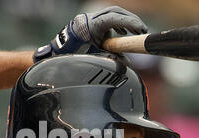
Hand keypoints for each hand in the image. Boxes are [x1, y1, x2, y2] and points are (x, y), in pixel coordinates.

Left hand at [33, 6, 147, 61]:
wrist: (57, 53)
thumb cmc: (72, 56)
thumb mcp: (93, 58)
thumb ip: (111, 60)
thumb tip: (127, 65)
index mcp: (91, 25)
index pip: (114, 19)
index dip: (129, 23)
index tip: (140, 30)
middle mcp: (91, 19)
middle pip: (116, 12)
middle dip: (131, 20)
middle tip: (142, 31)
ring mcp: (92, 19)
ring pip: (113, 14)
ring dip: (126, 22)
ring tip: (136, 32)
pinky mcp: (93, 23)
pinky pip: (109, 19)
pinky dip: (118, 25)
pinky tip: (123, 34)